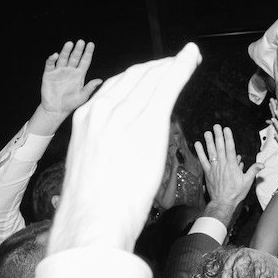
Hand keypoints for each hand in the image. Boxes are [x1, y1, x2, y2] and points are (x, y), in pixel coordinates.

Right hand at [39, 39, 102, 116]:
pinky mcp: (49, 74)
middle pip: (74, 57)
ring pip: (63, 58)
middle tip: (81, 42)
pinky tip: (55, 55)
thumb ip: (90, 87)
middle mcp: (70, 70)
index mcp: (79, 74)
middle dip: (78, 49)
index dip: (88, 52)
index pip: (84, 61)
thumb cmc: (70, 104)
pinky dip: (52, 59)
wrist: (55, 109)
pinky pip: (50, 64)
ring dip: (66, 51)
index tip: (91, 44)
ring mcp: (59, 71)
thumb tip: (100, 80)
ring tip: (69, 44)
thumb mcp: (82, 96)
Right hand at [49, 44, 201, 253]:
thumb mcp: (88, 161)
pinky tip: (191, 59)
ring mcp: (123, 116)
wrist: (93, 220)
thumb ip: (103, 143)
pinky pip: (167, 89)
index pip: (118, 84)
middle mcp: (102, 110)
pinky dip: (181, 70)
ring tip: (190, 58)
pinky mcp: (147, 125)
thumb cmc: (92, 201)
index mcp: (86, 117)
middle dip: (161, 65)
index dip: (142, 73)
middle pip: (137, 76)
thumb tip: (118, 145)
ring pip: (154, 79)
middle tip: (181, 60)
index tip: (157, 70)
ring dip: (175, 65)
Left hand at [194, 124, 262, 223]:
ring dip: (209, 141)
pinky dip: (200, 152)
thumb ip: (254, 170)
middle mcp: (222, 164)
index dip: (228, 137)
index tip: (226, 129)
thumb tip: (261, 164)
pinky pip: (203, 160)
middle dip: (218, 135)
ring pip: (211, 152)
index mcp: (232, 165)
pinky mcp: (208, 172)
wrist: (223, 202)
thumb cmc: (235, 193)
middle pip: (220, 147)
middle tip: (216, 126)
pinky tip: (197, 145)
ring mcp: (214, 168)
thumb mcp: (247, 181)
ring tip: (207, 132)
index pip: (230, 148)